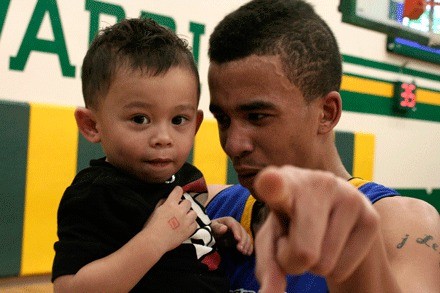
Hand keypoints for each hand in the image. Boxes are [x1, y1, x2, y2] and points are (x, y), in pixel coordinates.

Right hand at [142, 186, 197, 252]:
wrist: (154, 242)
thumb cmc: (151, 227)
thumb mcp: (155, 211)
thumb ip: (163, 203)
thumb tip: (167, 199)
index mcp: (170, 204)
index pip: (178, 190)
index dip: (178, 191)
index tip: (178, 193)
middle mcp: (180, 211)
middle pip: (188, 202)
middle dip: (184, 205)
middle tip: (179, 210)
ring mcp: (185, 221)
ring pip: (194, 213)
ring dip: (189, 214)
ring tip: (184, 219)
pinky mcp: (188, 231)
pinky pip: (195, 224)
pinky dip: (191, 224)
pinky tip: (186, 226)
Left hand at [211, 216, 252, 254]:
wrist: (213, 233)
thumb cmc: (212, 229)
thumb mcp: (212, 227)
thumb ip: (217, 227)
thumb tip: (224, 228)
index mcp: (229, 221)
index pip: (235, 225)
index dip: (237, 232)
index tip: (238, 239)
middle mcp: (236, 226)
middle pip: (243, 232)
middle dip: (243, 240)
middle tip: (240, 249)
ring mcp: (240, 232)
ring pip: (247, 237)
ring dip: (246, 245)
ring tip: (244, 252)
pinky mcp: (241, 239)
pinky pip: (247, 242)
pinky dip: (249, 247)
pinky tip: (248, 253)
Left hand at [253, 166, 379, 292]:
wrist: (331, 213)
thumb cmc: (292, 225)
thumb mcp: (272, 241)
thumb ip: (267, 264)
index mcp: (285, 182)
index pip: (277, 184)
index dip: (272, 185)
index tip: (269, 181)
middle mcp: (318, 182)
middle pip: (302, 253)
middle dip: (293, 261)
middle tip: (295, 240)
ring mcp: (349, 197)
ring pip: (323, 264)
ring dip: (315, 262)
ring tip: (317, 236)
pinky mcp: (371, 217)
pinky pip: (342, 269)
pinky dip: (335, 267)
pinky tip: (334, 241)